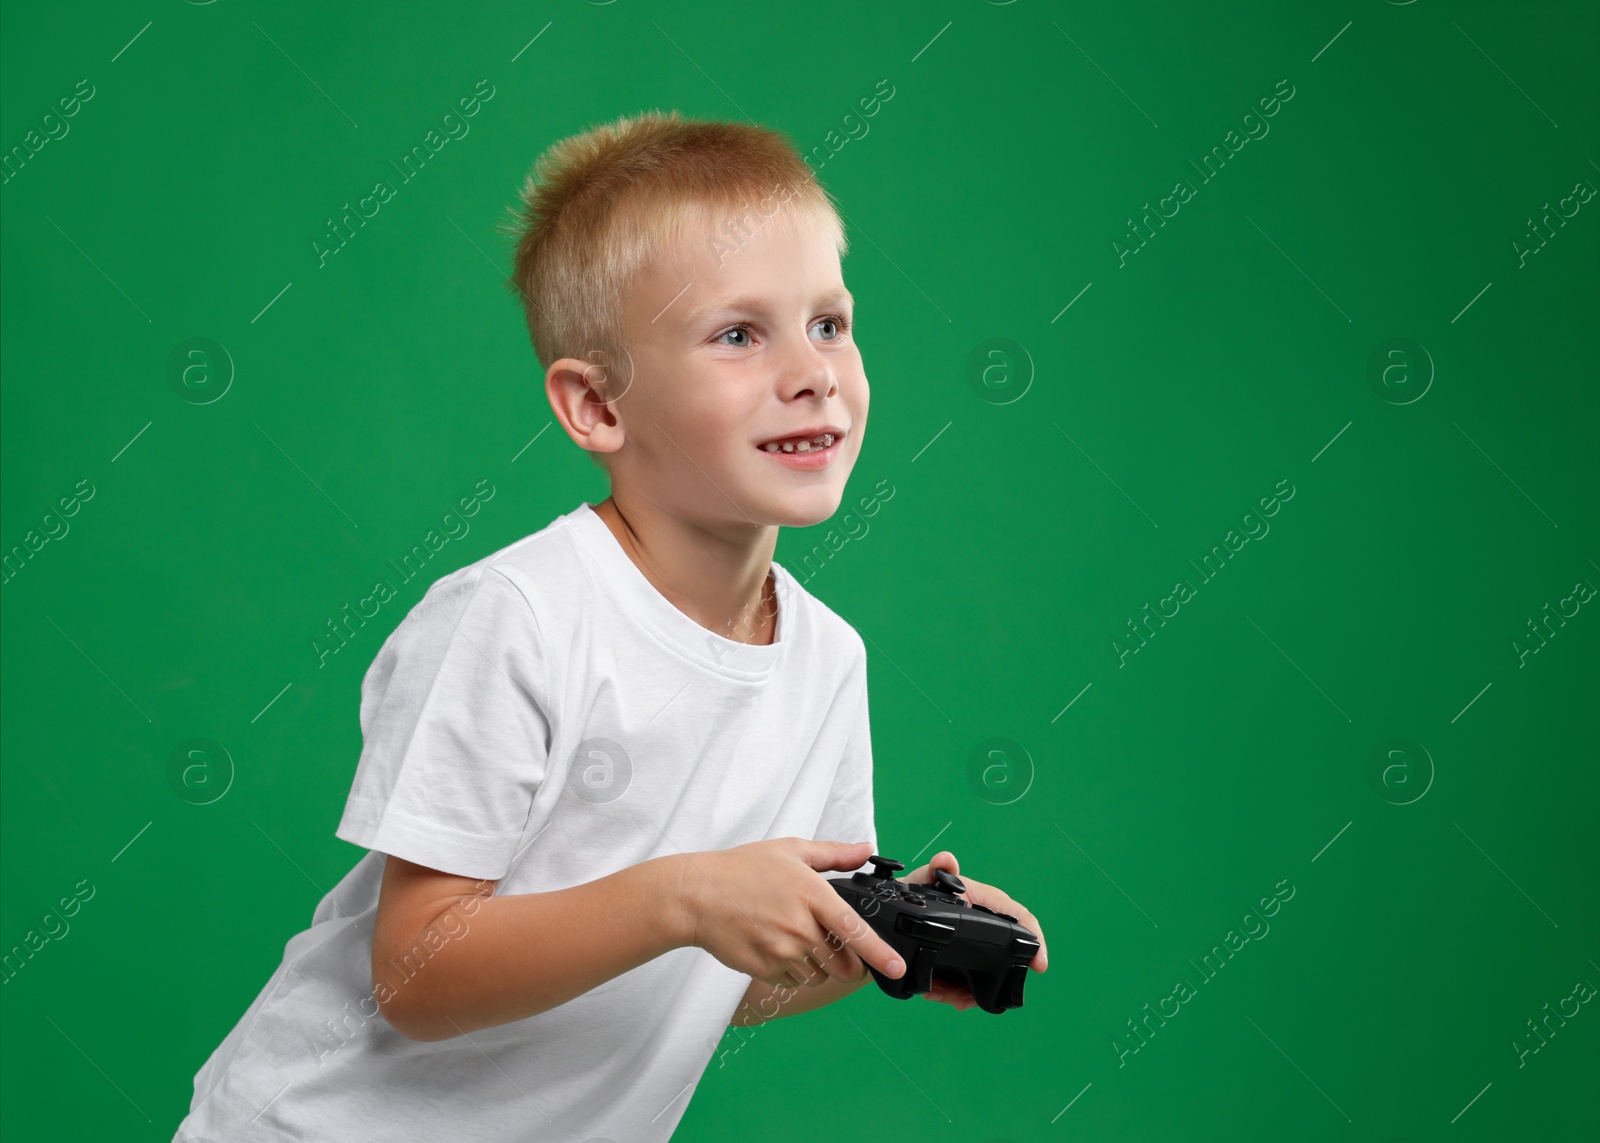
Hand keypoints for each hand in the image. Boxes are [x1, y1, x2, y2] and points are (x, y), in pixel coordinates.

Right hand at [677, 838, 905, 990]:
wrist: (696, 896)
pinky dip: (794, 972)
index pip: (854, 930)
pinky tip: (779, 949)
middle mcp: (800, 927)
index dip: (880, 954)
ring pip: (820, 975)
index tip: (897, 968)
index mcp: (812, 895)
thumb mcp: (790, 850)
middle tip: (837, 947)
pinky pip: (794, 982)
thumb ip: (833, 854)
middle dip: (849, 962)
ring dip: (819, 966)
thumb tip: (866, 849)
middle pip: (843, 964)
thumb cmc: (741, 869)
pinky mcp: (765, 969)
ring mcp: (782, 952)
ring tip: (797, 940)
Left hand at [903, 851, 1047, 1011]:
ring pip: (982, 980)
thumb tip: (946, 860)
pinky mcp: (957, 965)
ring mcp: (972, 948)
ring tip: (944, 995)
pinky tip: (934, 992)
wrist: (890, 915)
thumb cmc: (914, 891)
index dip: (1035, 939)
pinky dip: (950, 993)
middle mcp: (983, 927)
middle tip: (965, 998)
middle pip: (1004, 959)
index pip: (1019, 918)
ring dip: (965, 993)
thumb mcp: (922, 878)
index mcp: (984, 903)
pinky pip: (963, 987)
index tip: (1039, 964)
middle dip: (991, 984)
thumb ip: (934, 870)